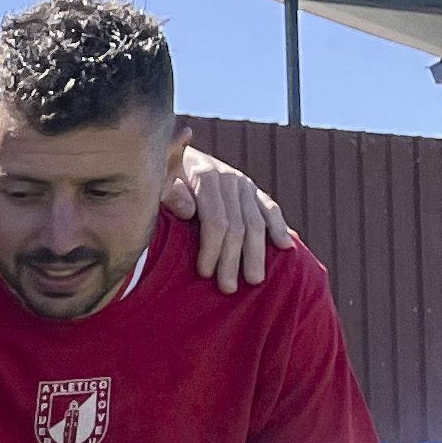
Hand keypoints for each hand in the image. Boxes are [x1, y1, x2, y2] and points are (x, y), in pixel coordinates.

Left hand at [165, 137, 297, 290]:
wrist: (169, 154)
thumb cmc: (157, 176)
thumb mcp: (155, 180)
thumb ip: (168, 192)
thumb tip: (189, 211)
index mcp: (205, 176)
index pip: (215, 220)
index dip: (211, 248)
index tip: (204, 273)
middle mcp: (228, 179)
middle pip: (238, 225)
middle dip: (233, 259)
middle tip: (228, 288)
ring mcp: (243, 184)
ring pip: (257, 222)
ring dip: (256, 253)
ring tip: (254, 280)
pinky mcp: (251, 189)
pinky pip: (270, 209)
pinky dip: (279, 227)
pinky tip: (286, 246)